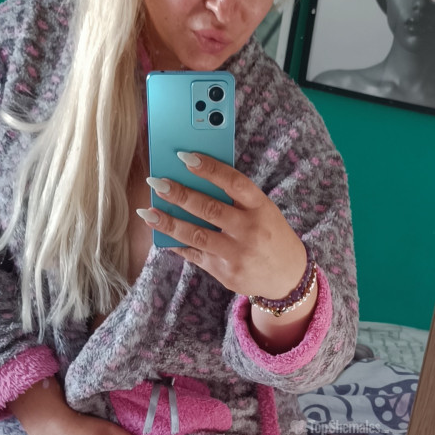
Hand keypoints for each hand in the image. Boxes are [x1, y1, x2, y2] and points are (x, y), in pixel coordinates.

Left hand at [139, 154, 307, 300]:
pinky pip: (195, 256)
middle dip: (179, 195)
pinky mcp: (226, 273)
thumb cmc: (270, 235)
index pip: (234, 182)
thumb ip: (236, 198)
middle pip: (209, 209)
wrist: (287, 278)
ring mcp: (237, 254)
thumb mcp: (263, 211)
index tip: (185, 156)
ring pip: (196, 235)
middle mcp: (249, 231)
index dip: (209, 168)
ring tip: (147, 212)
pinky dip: (176, 244)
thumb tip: (194, 180)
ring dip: (168, 222)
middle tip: (156, 183)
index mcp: (260, 208)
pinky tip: (161, 235)